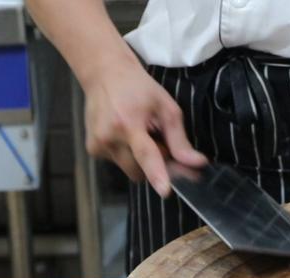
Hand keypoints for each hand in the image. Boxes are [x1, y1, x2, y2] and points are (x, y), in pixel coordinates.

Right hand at [83, 58, 205, 195]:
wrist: (104, 73)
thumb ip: (180, 140)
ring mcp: (97, 145)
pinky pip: (119, 164)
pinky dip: (129, 156)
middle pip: (140, 171)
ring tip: (140, 135)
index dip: (157, 174)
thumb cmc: (139, 88)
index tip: (165, 191)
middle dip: (155, 165)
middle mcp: (109, 136)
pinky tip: (127, 136)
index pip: (145, 154)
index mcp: (128, 123)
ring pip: (130, 170)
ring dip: (141, 160)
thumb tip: (197, 163)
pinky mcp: (92, 150)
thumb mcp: (166, 108)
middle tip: (159, 142)